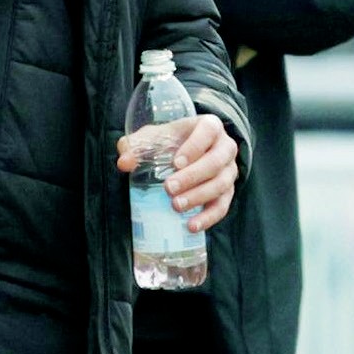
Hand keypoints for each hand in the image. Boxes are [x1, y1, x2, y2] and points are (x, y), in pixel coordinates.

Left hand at [117, 111, 238, 232]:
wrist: (190, 151)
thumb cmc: (172, 141)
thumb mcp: (154, 137)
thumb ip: (136, 145)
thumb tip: (124, 162)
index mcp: (211, 126)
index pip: (209, 131)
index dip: (194, 147)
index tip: (175, 163)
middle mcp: (225, 147)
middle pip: (215, 162)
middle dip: (192, 177)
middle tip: (169, 188)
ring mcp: (229, 171)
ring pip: (220, 185)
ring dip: (198, 197)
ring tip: (176, 206)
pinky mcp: (228, 192)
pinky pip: (222, 206)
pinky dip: (208, 218)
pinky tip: (191, 226)